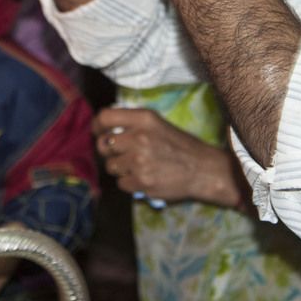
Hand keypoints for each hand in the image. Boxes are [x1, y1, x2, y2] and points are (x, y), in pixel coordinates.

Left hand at [92, 106, 244, 207]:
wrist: (202, 170)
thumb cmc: (180, 145)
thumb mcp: (158, 124)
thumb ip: (133, 123)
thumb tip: (105, 128)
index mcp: (144, 119)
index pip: (105, 118)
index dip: (97, 126)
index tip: (98, 132)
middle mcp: (139, 138)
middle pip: (104, 145)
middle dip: (109, 151)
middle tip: (120, 154)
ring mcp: (139, 161)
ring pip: (111, 166)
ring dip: (120, 168)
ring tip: (137, 166)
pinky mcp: (141, 182)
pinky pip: (121, 183)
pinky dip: (129, 182)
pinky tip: (143, 177)